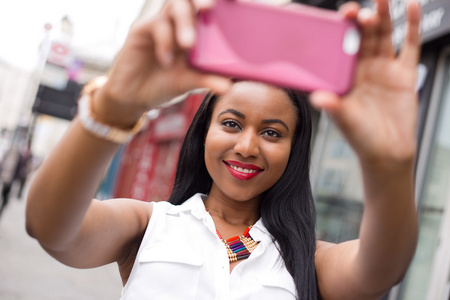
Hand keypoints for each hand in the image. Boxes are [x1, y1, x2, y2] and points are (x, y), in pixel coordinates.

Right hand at [92, 0, 231, 127]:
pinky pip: (157, 25)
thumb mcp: (189, 83)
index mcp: (197, 30)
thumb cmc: (164, 83)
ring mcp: (162, 23)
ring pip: (175, 6)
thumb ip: (207, 81)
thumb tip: (229, 86)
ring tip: (188, 44)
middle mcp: (180, 22)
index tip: (235, 1)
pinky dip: (165, 42)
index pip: (209, 7)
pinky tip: (167, 61)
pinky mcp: (142, 29)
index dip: (221, 0)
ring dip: (184, 22)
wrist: (134, 96)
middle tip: (210, 8)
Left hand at [309, 0, 420, 166]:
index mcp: (344, 76)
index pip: (341, 46)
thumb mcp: (345, 121)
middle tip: (359, 10)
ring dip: (383, 15)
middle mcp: (361, 69)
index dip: (341, 30)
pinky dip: (412, 26)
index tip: (340, 17)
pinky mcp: (403, 73)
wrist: (387, 152)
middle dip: (361, 19)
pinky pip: (409, 45)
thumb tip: (317, 98)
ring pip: (383, 35)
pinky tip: (412, 6)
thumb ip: (334, 108)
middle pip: (362, 36)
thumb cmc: (361, 138)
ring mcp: (383, 69)